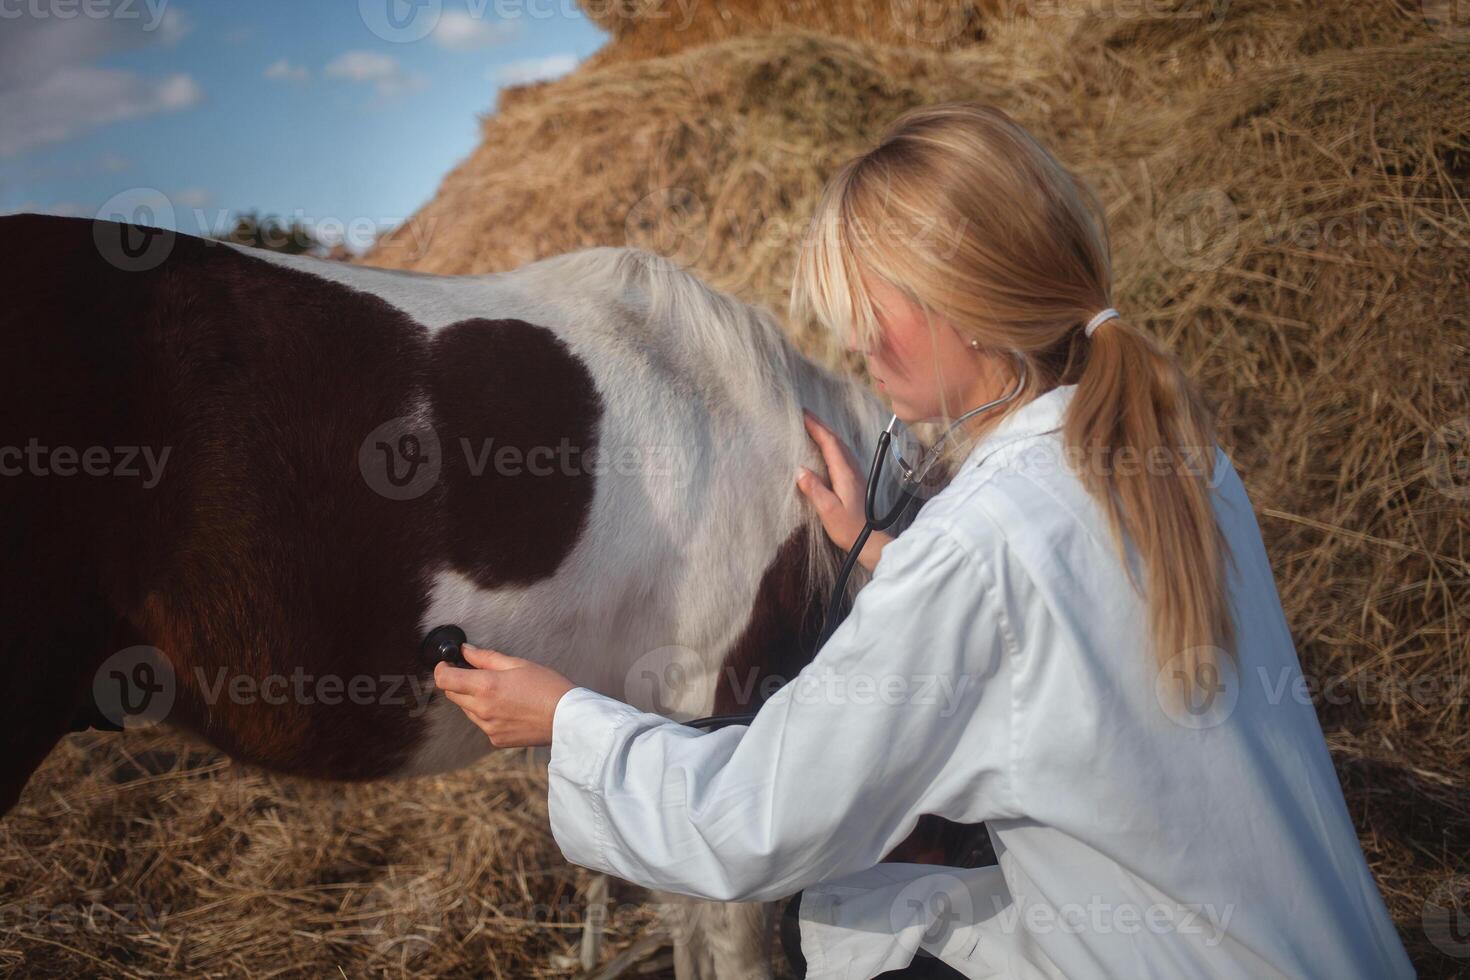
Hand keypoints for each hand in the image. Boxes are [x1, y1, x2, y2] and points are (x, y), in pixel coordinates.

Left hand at [433, 645, 575, 747]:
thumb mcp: (518, 663)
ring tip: (499, 691)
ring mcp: (488, 727)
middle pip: (452, 694)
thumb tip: (466, 651)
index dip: (441, 669)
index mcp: (486, 686)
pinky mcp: (496, 739)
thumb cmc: (547, 686)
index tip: (448, 663)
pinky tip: (508, 707)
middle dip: (458, 682)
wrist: (567, 718)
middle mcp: (482, 709)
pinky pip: (482, 723)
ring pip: (467, 709)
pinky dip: (487, 714)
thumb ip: (486, 657)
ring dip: (473, 698)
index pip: (444, 679)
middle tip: (475, 673)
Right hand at [795, 410, 891, 572]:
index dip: (816, 427)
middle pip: (836, 440)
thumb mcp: (829, 511)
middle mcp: (851, 470)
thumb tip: (800, 471)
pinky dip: (831, 444)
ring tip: (812, 426)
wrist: (869, 540)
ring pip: (840, 446)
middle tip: (804, 414)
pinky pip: (841, 455)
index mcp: (845, 473)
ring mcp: (854, 474)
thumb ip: (815, 490)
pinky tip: (825, 448)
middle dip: (820, 425)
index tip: (802, 415)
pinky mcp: (853, 481)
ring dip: (826, 433)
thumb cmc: (849, 528)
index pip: (830, 443)